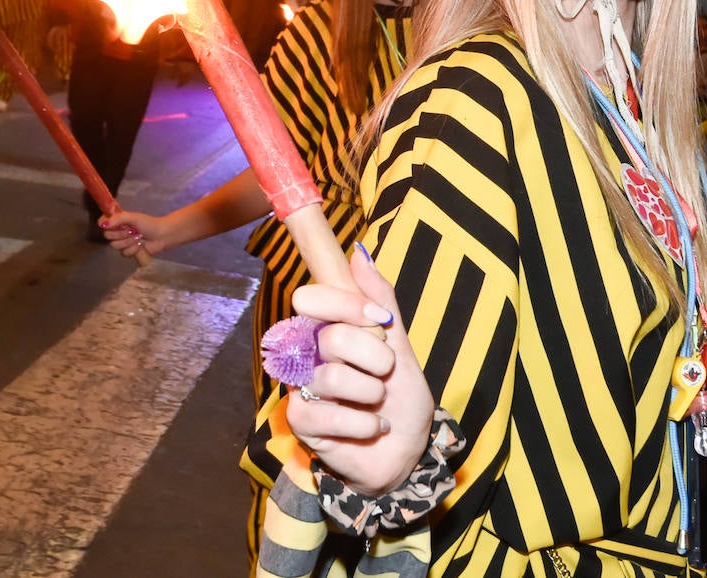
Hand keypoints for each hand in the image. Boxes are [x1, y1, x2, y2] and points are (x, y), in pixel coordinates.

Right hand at [100, 210, 170, 257]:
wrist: (161, 236)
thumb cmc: (148, 224)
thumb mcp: (133, 218)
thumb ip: (118, 219)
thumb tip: (103, 225)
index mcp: (118, 220)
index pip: (102, 222)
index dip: (104, 224)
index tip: (110, 225)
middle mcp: (118, 231)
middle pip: (107, 236)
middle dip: (121, 234)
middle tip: (132, 230)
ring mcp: (122, 242)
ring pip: (115, 246)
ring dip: (128, 242)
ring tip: (138, 237)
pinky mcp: (128, 251)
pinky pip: (124, 253)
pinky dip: (133, 249)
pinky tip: (140, 245)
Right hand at [286, 247, 434, 496]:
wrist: (405, 452)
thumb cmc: (401, 399)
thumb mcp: (400, 347)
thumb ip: (380, 303)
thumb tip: (359, 254)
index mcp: (329, 329)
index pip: (316, 298)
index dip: (348, 306)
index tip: (379, 322)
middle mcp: (309, 354)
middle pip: (333, 337)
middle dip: (375, 358)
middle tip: (384, 374)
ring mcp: (302, 387)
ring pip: (334, 377)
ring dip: (372, 395)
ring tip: (377, 405)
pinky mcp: (300, 421)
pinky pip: (328, 413)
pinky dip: (364, 423)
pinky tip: (370, 427)